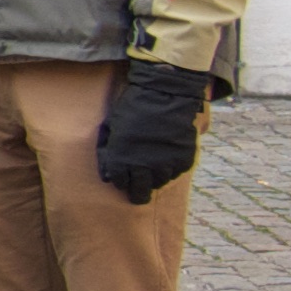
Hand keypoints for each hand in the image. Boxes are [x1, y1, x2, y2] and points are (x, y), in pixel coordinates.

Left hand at [98, 59, 213, 204]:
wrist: (165, 95)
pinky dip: (171, 168)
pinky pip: (175, 172)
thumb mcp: (111, 127)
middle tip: (138, 194)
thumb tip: (105, 174)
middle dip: (137, 194)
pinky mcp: (184, 161)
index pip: (119, 183)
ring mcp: (165, 165)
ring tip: (152, 168)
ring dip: (154, 178)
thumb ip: (106, 152)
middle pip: (140, 193)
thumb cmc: (133, 108)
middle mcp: (143, 168)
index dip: (120, 181)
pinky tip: (167, 155)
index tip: (123, 178)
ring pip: (159, 183)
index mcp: (121, 160)